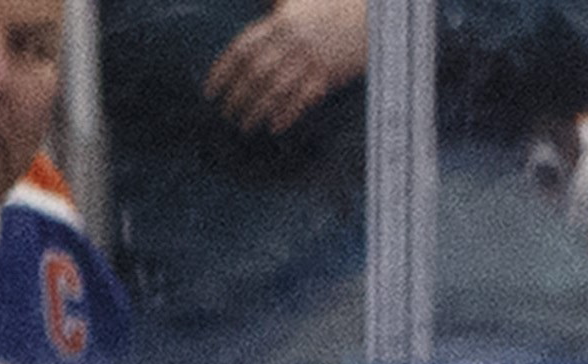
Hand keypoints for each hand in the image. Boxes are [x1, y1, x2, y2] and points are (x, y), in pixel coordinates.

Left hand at [200, 0, 366, 137]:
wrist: (377, 11)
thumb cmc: (335, 4)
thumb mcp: (300, 0)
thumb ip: (274, 8)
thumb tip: (257, 12)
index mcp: (282, 21)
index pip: (241, 50)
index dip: (222, 73)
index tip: (210, 92)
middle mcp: (293, 40)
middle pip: (254, 74)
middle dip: (236, 98)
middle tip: (225, 114)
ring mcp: (312, 57)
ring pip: (275, 90)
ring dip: (256, 111)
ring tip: (245, 126)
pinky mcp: (331, 72)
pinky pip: (304, 97)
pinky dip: (288, 113)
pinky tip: (275, 126)